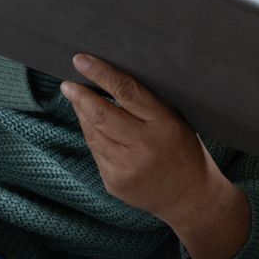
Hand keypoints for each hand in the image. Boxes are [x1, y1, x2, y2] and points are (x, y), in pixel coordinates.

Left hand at [61, 54, 250, 258]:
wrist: (190, 198)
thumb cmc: (185, 151)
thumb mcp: (176, 120)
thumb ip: (147, 104)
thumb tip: (108, 81)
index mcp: (164, 123)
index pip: (126, 91)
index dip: (100, 73)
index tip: (81, 60)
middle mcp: (144, 146)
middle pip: (101, 114)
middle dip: (79, 96)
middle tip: (68, 84)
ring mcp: (127, 167)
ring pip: (93, 133)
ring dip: (82, 114)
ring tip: (77, 101)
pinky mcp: (115, 182)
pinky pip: (96, 152)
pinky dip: (92, 136)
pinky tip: (93, 128)